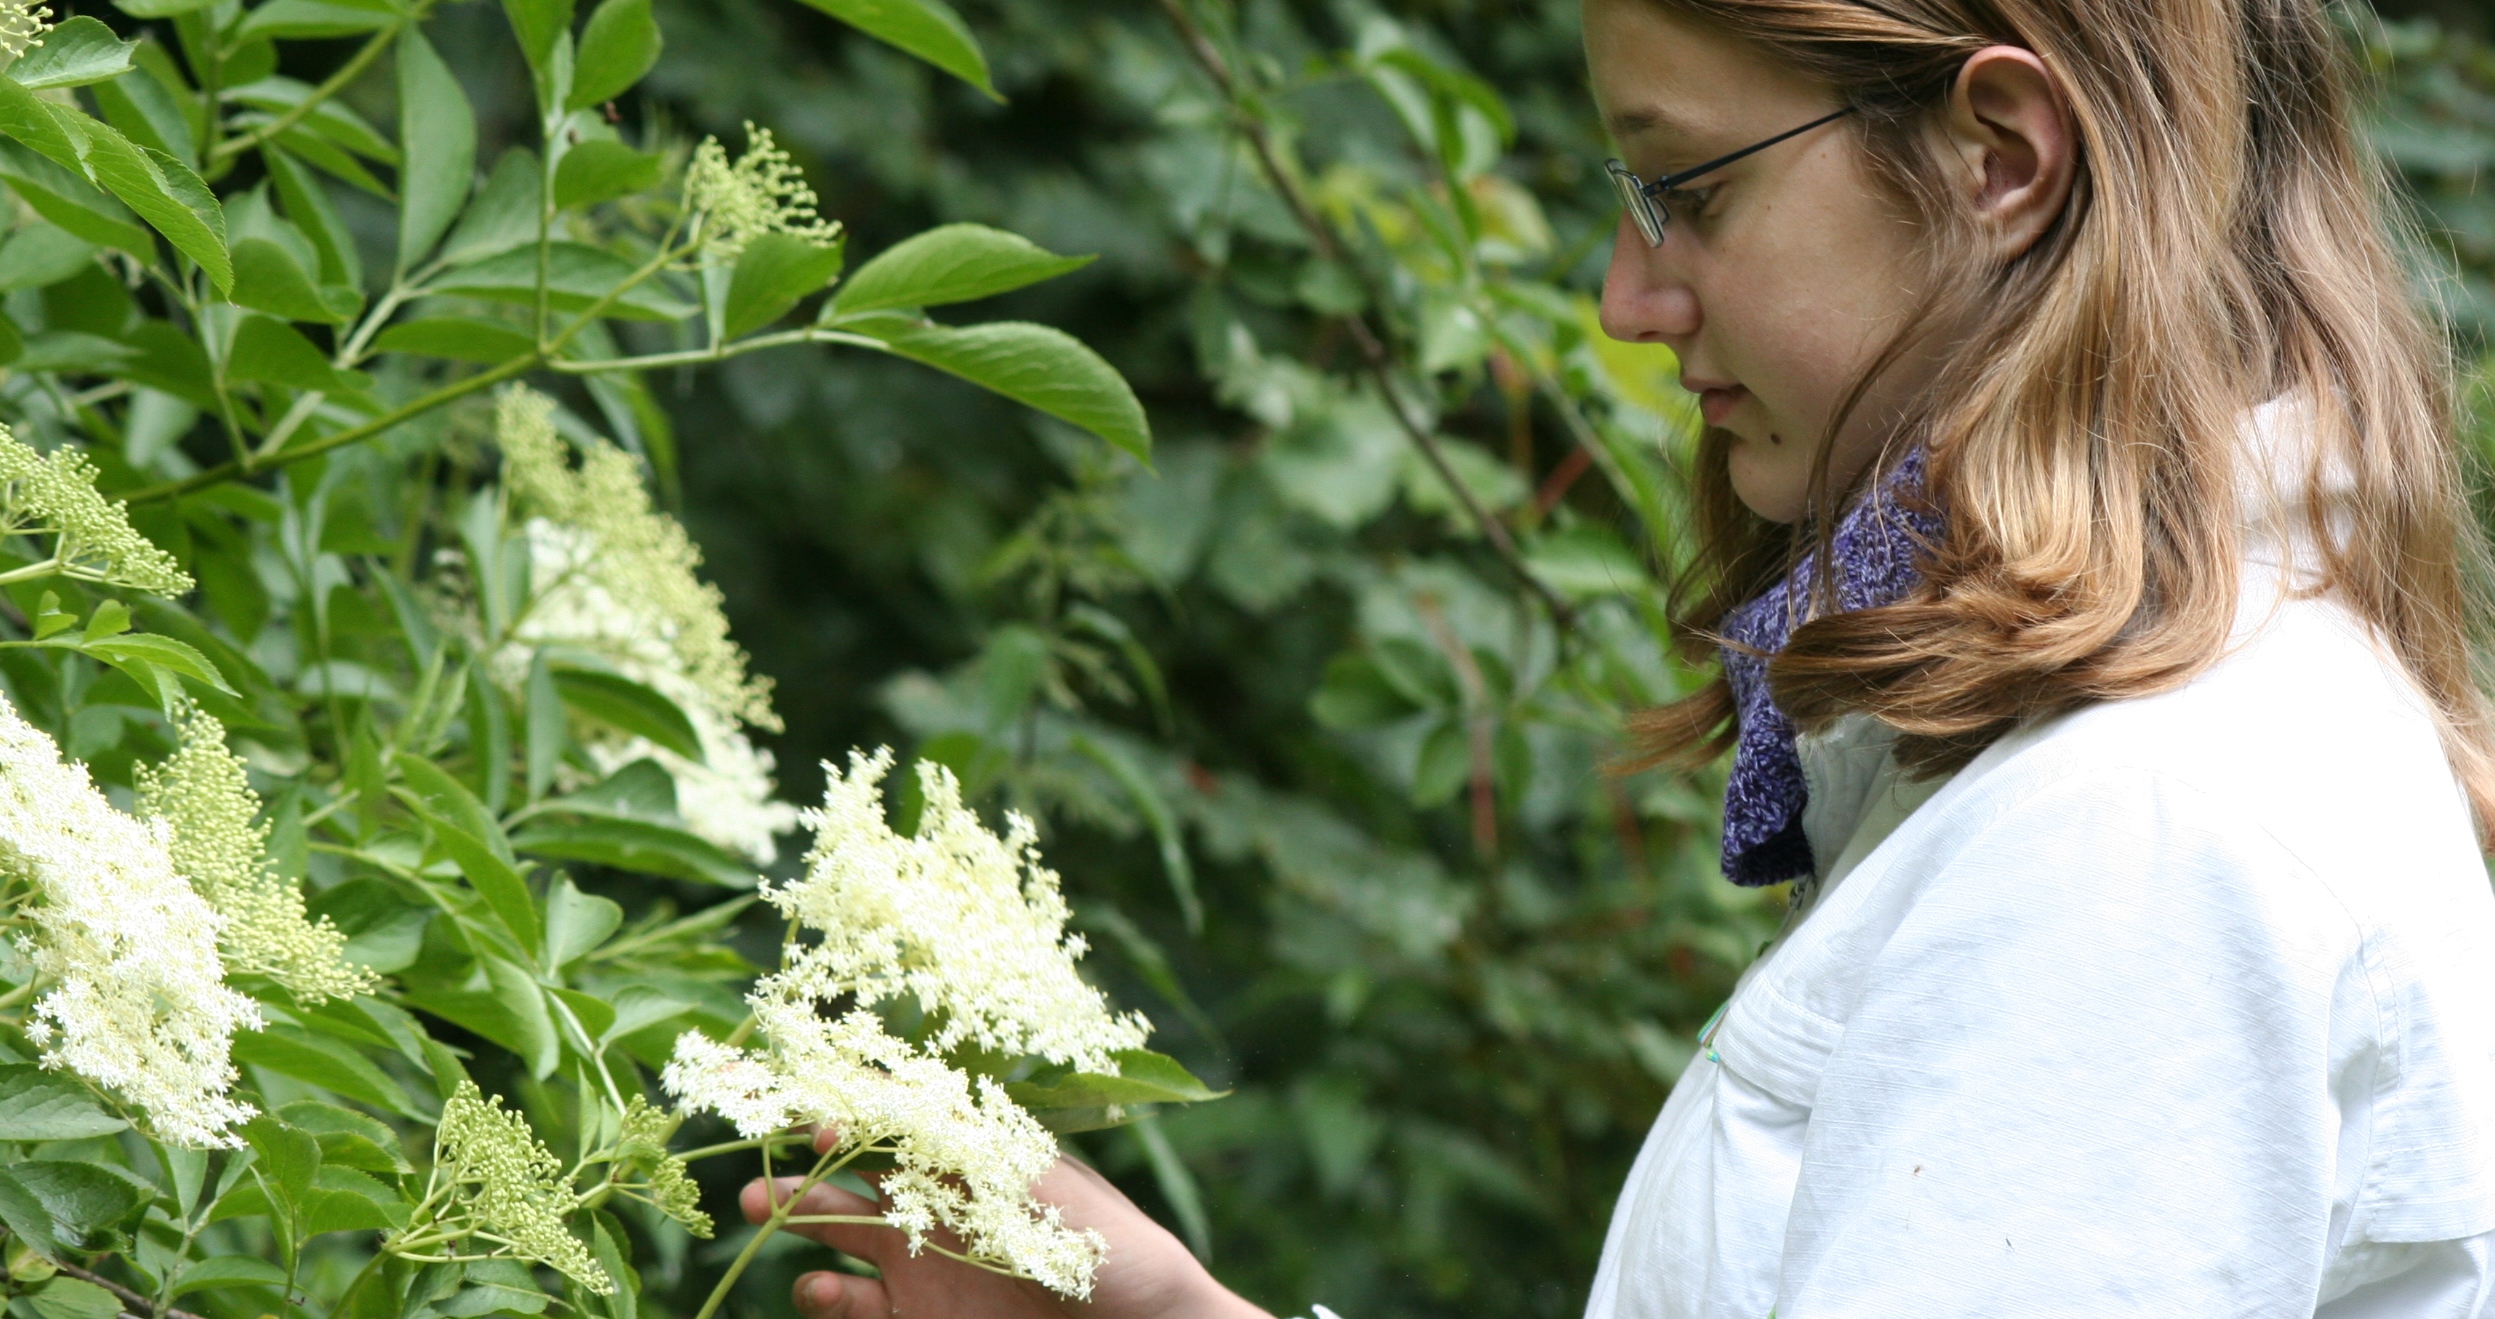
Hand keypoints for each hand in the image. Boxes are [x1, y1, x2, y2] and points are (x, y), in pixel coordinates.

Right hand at [740, 1138, 1270, 1318]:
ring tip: (769, 1219)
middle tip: (761, 1180)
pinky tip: (818, 1288)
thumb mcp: (1056, 1194)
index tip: (818, 1119)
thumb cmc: (1116, 1250)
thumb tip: (920, 1103)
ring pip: (840, 1240)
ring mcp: (924, 1267)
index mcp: (972, 1163)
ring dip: (799, 1226)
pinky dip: (826, 1296)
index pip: (899, 1126)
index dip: (854, 1119)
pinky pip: (855, 1307)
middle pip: (853, 1182)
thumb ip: (986, 1156)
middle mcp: (938, 1209)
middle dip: (804, 1176)